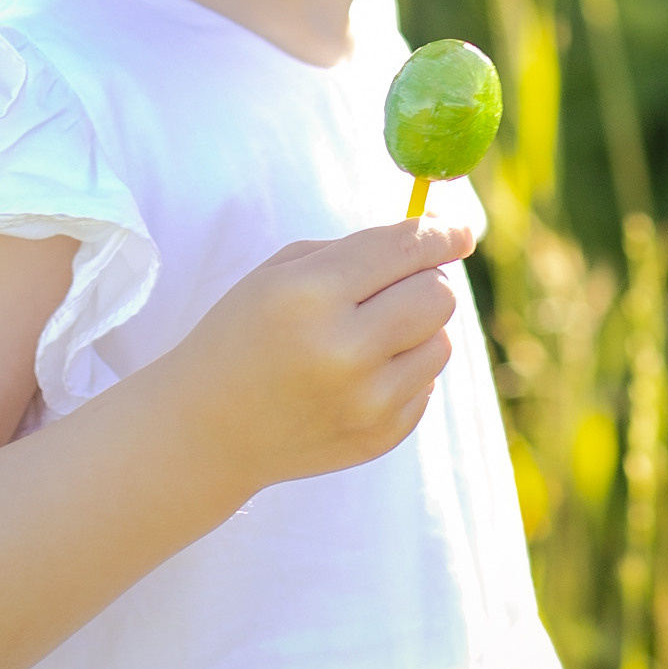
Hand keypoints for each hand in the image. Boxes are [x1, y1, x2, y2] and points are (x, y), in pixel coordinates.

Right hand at [171, 217, 477, 496]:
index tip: (460, 230)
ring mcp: (366, 402)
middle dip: (427, 279)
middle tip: (400, 283)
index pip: (405, 249)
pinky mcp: (380, 437)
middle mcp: (344, 351)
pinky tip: (357, 377)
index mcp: (312, 295)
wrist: (207, 431)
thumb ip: (360, 249)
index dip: (442, 234)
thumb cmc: (246, 334)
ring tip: (369, 335)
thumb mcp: (283, 273)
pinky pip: (427, 384)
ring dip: (417, 328)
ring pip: (441, 342)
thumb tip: (441, 238)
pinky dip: (403, 371)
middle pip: (438, 294)